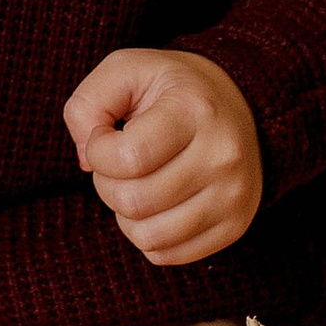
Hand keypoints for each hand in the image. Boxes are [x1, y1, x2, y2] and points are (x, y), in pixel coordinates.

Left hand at [65, 50, 263, 269]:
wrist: (239, 103)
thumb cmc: (171, 89)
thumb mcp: (126, 70)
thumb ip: (88, 104)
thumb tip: (86, 161)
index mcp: (196, 110)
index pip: (128, 158)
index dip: (98, 152)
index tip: (105, 136)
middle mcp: (223, 155)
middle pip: (134, 202)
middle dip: (108, 185)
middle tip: (118, 163)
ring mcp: (234, 196)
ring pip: (149, 237)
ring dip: (125, 215)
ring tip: (135, 184)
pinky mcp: (235, 226)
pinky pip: (167, 255)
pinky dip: (147, 235)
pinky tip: (155, 204)